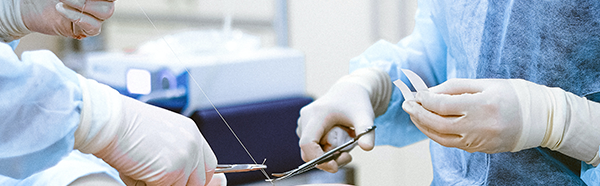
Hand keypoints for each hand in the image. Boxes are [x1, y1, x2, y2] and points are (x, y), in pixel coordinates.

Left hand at [20, 0, 114, 38]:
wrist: (29, 8)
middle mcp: (99, 3)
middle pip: (110, 2)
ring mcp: (95, 17)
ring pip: (106, 12)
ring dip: (83, 4)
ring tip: (62, 0)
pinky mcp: (87, 30)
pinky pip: (94, 26)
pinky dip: (77, 16)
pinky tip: (61, 9)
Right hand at [75, 77, 216, 185]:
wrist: (109, 121)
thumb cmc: (123, 129)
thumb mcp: (159, 139)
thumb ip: (174, 155)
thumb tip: (177, 178)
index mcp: (191, 133)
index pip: (207, 165)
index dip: (194, 177)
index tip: (181, 180)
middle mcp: (194, 144)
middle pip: (199, 180)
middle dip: (178, 183)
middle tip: (154, 176)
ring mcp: (187, 158)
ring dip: (160, 183)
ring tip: (141, 168)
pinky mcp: (174, 171)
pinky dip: (147, 185)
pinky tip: (136, 170)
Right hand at [297, 82, 375, 172]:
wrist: (351, 90)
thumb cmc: (357, 102)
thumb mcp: (365, 116)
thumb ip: (366, 132)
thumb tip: (367, 148)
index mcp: (316, 114)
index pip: (307, 143)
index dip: (318, 159)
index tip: (335, 166)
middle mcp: (305, 118)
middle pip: (308, 150)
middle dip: (326, 159)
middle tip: (348, 156)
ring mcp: (304, 123)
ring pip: (310, 149)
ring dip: (326, 155)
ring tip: (347, 146)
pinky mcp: (306, 127)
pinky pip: (312, 145)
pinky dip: (324, 149)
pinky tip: (339, 141)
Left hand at [402, 78, 522, 152]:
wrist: (540, 118)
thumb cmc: (513, 95)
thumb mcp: (485, 84)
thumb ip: (455, 87)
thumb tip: (429, 92)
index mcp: (482, 105)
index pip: (443, 104)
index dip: (425, 99)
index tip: (416, 93)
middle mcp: (479, 126)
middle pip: (438, 123)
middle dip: (418, 113)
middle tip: (406, 104)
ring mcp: (479, 140)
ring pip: (441, 137)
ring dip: (423, 126)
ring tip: (413, 114)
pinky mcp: (480, 148)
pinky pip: (451, 143)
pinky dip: (436, 134)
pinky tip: (429, 124)